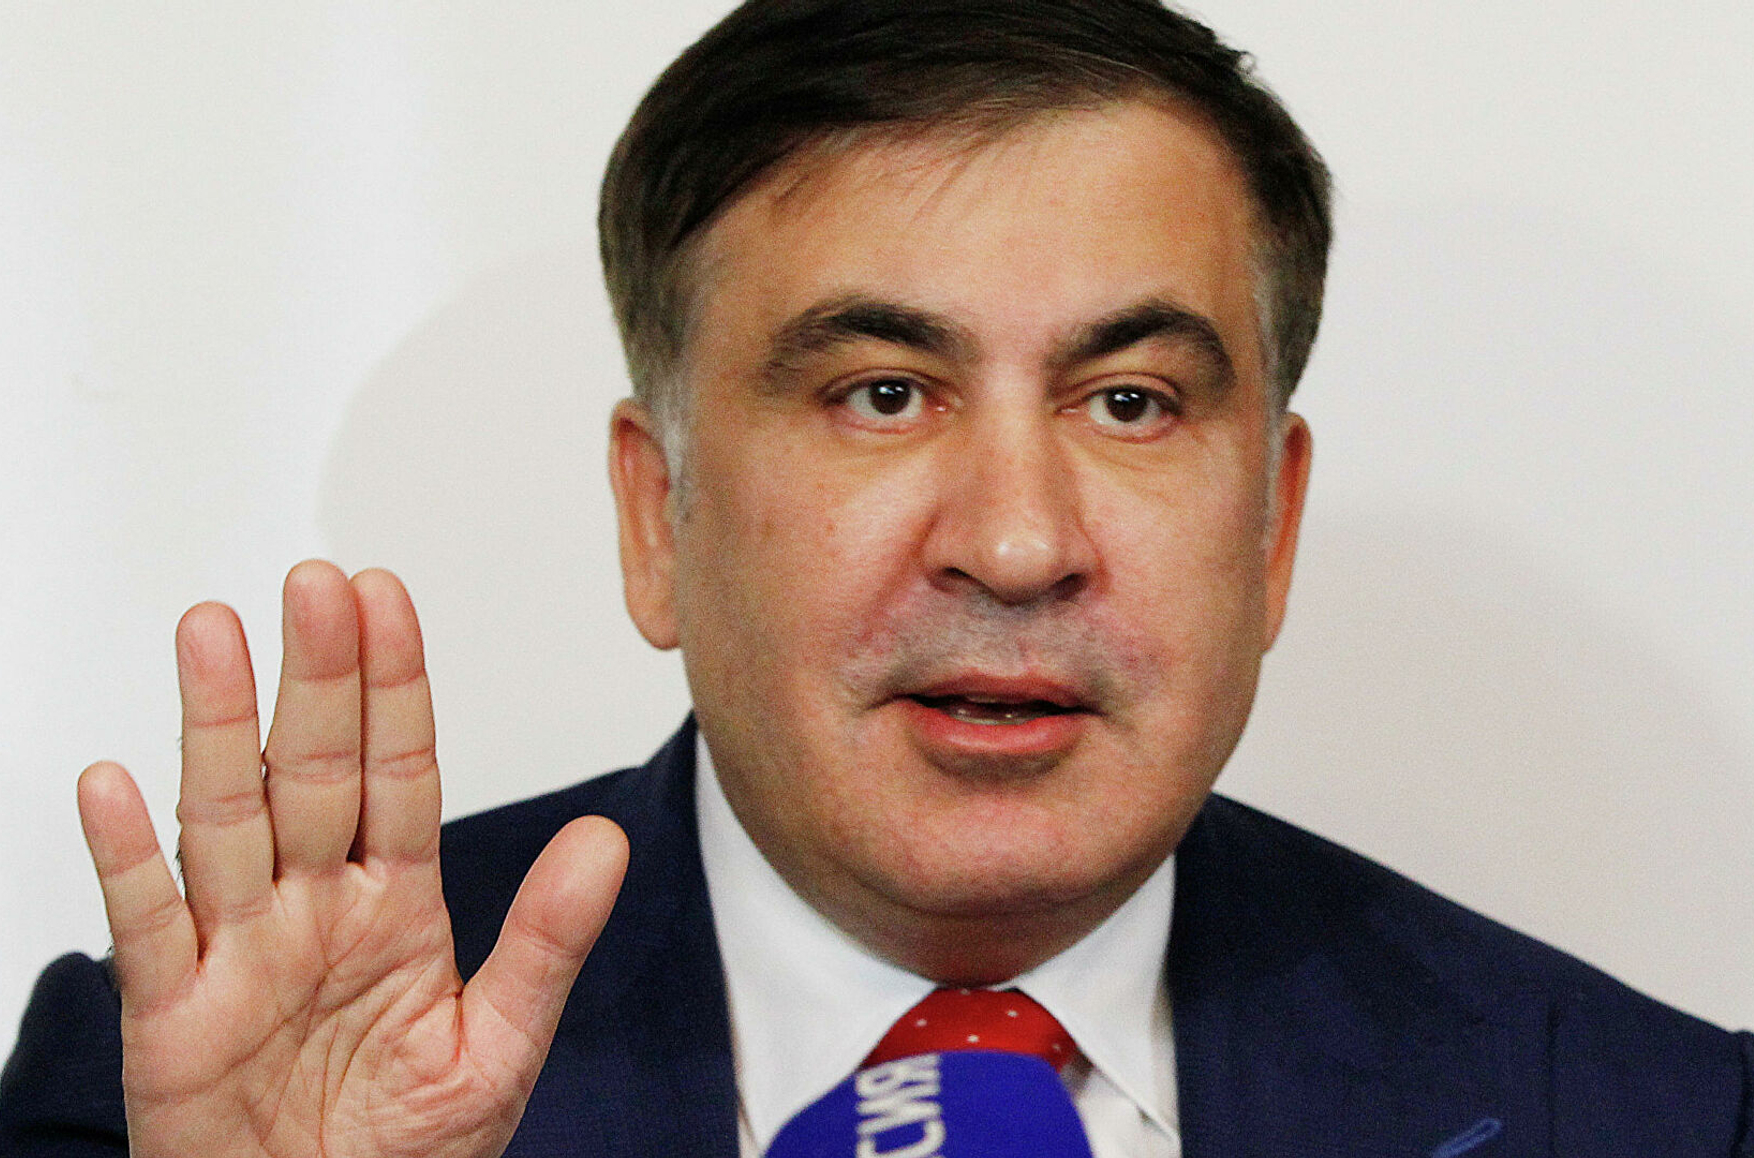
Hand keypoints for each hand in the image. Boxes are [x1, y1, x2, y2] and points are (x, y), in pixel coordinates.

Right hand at [77, 562, 627, 1157]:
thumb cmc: (407, 1153)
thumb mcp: (498, 1046)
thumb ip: (546, 940)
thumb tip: (606, 842)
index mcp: (397, 904)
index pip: (399, 773)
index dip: (394, 687)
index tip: (388, 600)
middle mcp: (315, 907)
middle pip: (314, 772)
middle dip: (317, 679)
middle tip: (316, 585)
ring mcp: (241, 951)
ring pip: (226, 820)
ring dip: (218, 729)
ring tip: (212, 634)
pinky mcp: (174, 1014)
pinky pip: (149, 926)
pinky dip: (126, 858)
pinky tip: (115, 785)